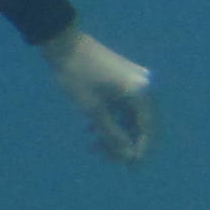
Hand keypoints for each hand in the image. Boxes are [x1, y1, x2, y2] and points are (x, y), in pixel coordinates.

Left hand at [39, 25, 156, 162]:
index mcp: (140, 93)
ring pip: (129, 115)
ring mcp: (134, 80)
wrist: (61, 40)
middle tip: (103, 157)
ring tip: (92, 146)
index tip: (131, 169)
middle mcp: (143, 86)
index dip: (140, 151)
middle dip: (123, 143)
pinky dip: (110, 118)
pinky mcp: (123, 77)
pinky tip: (91, 129)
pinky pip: (122, 104)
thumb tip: (129, 157)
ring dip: (113, 131)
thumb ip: (112, 135)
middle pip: (140, 123)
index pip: (148, 129)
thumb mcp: (92, 110)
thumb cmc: (75, 75)